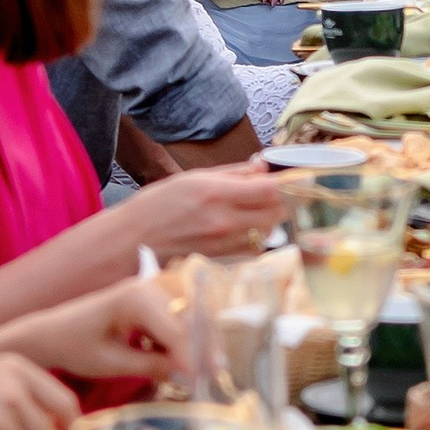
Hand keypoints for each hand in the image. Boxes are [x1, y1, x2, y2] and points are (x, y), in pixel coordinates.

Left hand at [18, 276, 192, 385]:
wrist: (51, 334)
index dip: (191, 356)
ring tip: (204, 373)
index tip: (201, 381)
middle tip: (215, 375)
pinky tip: (182, 364)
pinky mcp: (150, 305)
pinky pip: (176, 323)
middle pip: (188, 319)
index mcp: (134, 298)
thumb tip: (187, 375)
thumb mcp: (112, 363)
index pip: (174, 329)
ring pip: (187, 320)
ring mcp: (150, 294)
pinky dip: (182, 343)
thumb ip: (151, 366)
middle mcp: (147, 288)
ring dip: (196, 345)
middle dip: (204, 347)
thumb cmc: (74, 347)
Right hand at [132, 162, 285, 260]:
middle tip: (276, 194)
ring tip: (253, 212)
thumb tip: (263, 168)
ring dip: (269, 221)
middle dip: (282, 201)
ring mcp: (225, 245)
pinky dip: (255, 239)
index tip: (300, 178)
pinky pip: (253, 249)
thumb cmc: (155, 207)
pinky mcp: (223, 262)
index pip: (271, 190)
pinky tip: (240, 232)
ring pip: (268, 232)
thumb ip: (232, 173)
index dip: (291, 184)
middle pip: (276, 212)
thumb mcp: (191, 178)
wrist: (129, 244)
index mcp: (216, 193)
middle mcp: (224, 221)